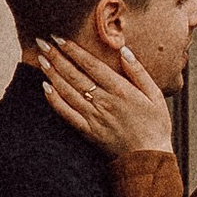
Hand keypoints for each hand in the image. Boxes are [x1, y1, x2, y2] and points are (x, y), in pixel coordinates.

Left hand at [37, 32, 175, 158]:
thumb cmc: (155, 125)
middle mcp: (104, 102)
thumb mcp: (155, 95)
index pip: (91, 65)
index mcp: (121, 90)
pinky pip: (66, 114)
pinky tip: (45, 88)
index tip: (60, 37)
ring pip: (67, 92)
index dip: (73, 50)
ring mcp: (94, 117)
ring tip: (40, 59)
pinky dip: (54, 100)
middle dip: (57, 57)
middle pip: (75, 75)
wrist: (148, 159)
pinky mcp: (88, 132)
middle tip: (42, 42)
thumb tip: (124, 50)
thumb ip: (139, 72)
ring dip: (52, 74)